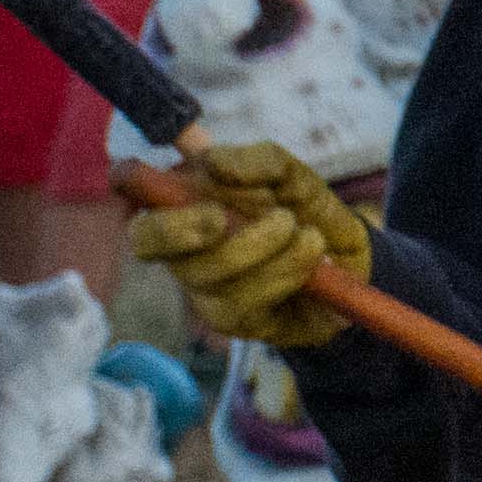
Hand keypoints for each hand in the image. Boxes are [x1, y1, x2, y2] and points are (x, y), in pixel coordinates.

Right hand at [125, 140, 370, 352]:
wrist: (351, 260)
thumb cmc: (305, 212)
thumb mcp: (293, 176)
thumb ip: (260, 161)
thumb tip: (213, 162)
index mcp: (186, 207)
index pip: (135, 194)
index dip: (130, 186)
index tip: (154, 172)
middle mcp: (183, 249)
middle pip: (148, 242)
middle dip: (183, 227)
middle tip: (222, 216)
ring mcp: (203, 288)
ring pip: (209, 271)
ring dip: (264, 245)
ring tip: (303, 232)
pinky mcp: (232, 320)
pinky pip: (245, 299)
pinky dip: (287, 270)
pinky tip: (312, 256)